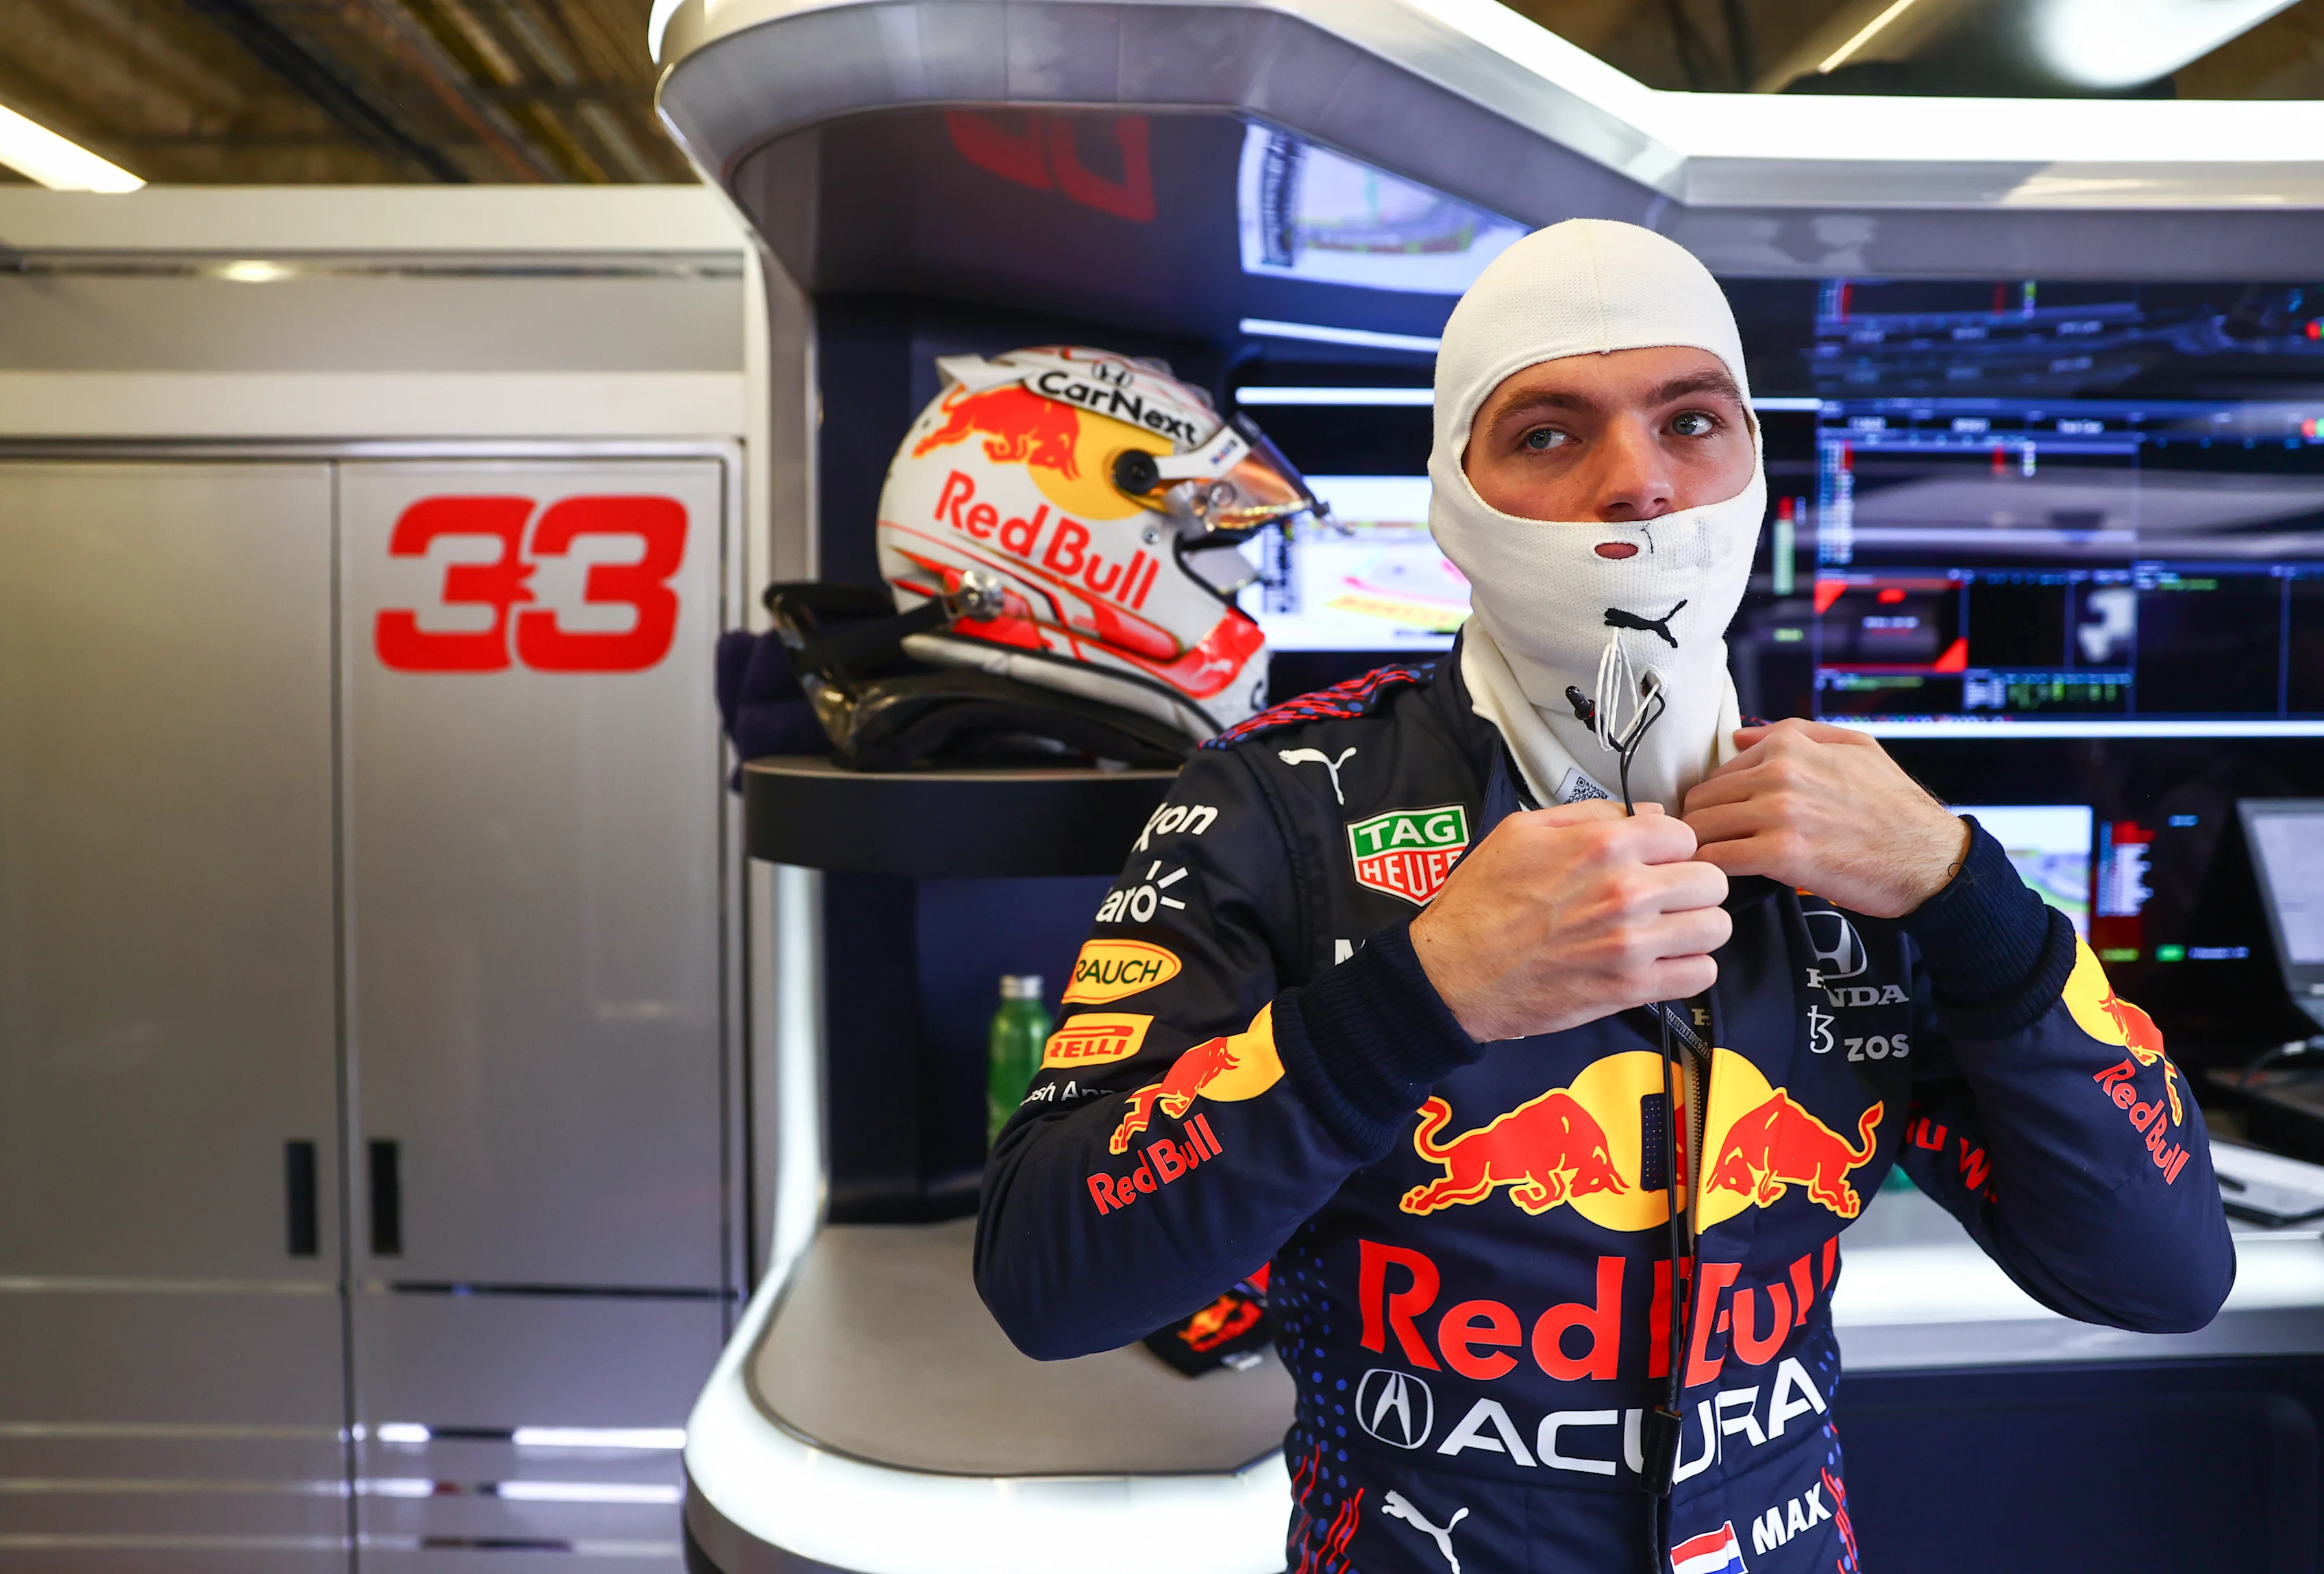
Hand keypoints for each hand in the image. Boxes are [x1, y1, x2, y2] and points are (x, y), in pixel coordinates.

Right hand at [1410, 800, 1729, 1042]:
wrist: (1453, 972)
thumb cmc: (1481, 902)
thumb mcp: (1522, 831)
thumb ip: (1591, 814)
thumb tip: (1646, 816)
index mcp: (1603, 844)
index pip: (1685, 835)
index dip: (1671, 849)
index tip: (1655, 863)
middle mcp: (1626, 890)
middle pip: (1711, 881)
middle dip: (1691, 887)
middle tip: (1665, 898)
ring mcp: (1631, 943)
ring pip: (1715, 928)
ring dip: (1695, 929)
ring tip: (1667, 932)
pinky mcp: (1630, 988)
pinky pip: (1700, 974)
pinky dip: (1688, 969)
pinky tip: (1661, 962)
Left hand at [1681, 719, 1970, 918]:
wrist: (1930, 859)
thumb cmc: (1895, 807)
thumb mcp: (1856, 747)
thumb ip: (1795, 733)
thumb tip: (1737, 736)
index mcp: (1789, 746)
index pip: (1717, 772)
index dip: (1714, 801)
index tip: (1719, 822)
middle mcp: (1779, 774)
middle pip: (1700, 801)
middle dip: (1700, 826)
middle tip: (1709, 850)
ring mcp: (1779, 814)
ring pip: (1702, 829)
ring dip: (1701, 851)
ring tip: (1712, 869)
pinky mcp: (1782, 855)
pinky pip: (1718, 860)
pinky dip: (1712, 873)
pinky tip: (1723, 882)